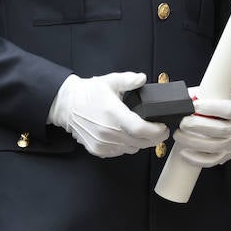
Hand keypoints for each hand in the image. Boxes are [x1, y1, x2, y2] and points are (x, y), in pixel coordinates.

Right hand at [48, 72, 168, 157]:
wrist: (67, 105)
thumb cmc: (88, 93)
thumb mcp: (109, 81)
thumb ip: (127, 80)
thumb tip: (142, 78)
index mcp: (113, 113)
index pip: (140, 129)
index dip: (156, 131)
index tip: (164, 126)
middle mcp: (108, 131)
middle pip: (140, 142)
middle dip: (155, 138)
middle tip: (160, 131)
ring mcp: (102, 143)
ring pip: (132, 149)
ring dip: (141, 142)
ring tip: (144, 132)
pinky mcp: (98, 150)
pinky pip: (120, 152)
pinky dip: (128, 146)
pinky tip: (127, 136)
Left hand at [171, 89, 230, 167]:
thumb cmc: (223, 106)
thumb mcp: (219, 96)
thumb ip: (203, 95)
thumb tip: (183, 97)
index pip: (228, 110)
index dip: (210, 108)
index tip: (193, 105)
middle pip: (220, 130)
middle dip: (197, 126)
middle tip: (182, 122)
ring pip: (214, 146)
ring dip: (193, 142)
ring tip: (178, 135)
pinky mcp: (226, 155)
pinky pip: (211, 161)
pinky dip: (196, 159)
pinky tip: (184, 153)